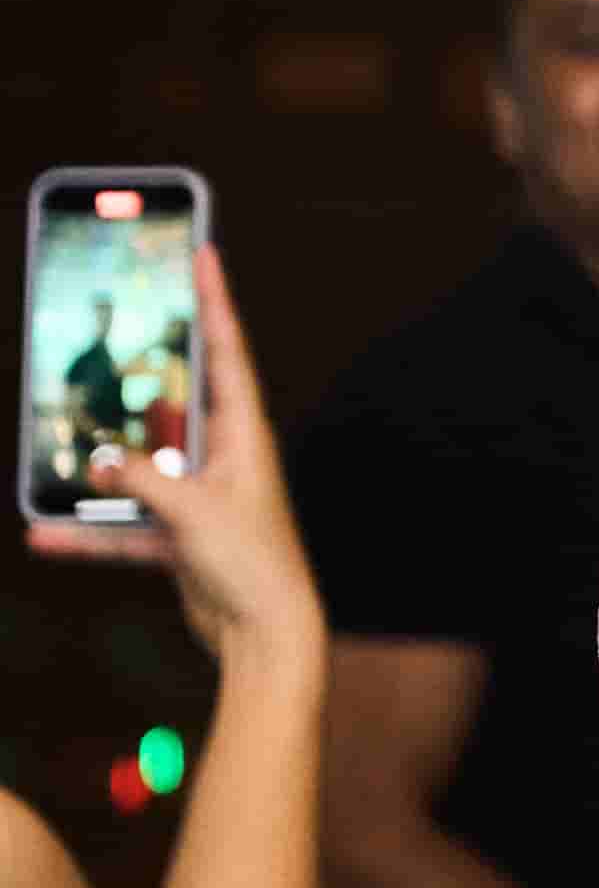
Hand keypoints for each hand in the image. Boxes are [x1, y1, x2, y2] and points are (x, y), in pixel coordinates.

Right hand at [35, 251, 324, 676]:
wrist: (264, 632)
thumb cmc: (252, 564)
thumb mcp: (194, 512)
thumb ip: (144, 481)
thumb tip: (100, 462)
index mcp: (243, 435)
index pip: (226, 352)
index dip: (215, 302)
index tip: (205, 255)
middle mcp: (223, 458)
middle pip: (178, 400)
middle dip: (148, 370)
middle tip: (120, 326)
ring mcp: (199, 496)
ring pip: (141, 466)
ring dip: (104, 466)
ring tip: (60, 444)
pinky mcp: (179, 536)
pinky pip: (124, 526)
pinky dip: (89, 532)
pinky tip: (45, 533)